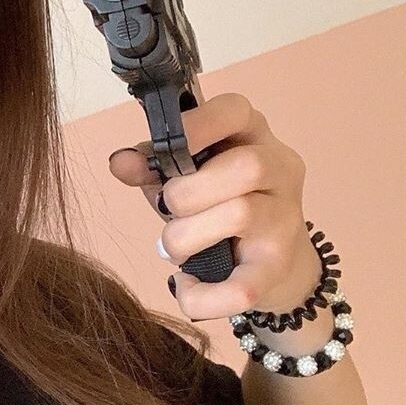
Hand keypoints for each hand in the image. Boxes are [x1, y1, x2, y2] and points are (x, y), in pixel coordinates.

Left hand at [108, 91, 322, 322]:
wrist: (276, 265)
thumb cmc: (221, 206)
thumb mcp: (184, 178)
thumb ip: (152, 166)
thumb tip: (120, 161)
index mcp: (253, 136)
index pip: (237, 110)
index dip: (197, 126)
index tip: (165, 149)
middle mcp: (280, 170)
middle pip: (246, 165)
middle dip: (188, 191)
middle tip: (168, 208)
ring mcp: (285, 220)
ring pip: (241, 214)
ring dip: (187, 236)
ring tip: (173, 246)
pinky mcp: (278, 269)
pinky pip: (243, 286)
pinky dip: (204, 294)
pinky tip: (185, 286)